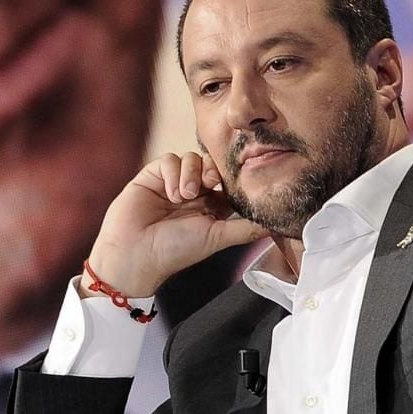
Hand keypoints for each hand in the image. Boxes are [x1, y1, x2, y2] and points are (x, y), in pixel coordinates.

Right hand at [83, 152, 268, 299]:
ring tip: (183, 197)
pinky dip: (172, 173)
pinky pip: (168, 159)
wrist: (135, 255)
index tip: (231, 188)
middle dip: (212, 172)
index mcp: (209, 206)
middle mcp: (192, 193)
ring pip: (190, 158)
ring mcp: (171, 183)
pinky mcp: (151, 176)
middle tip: (209, 185)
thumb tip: (277, 225)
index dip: (231, 179)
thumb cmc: (175, 251)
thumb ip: (245, 228)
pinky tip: (170, 193)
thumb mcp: (217, 238)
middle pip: (210, 164)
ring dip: (191, 175)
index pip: (226, 181)